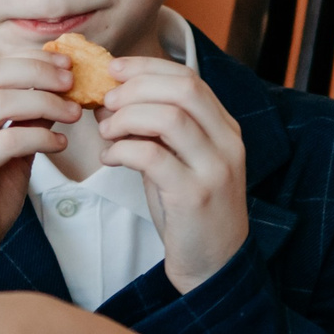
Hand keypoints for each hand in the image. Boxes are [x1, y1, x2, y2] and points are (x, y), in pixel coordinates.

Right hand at [0, 52, 79, 304]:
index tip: (64, 66)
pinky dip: (39, 136)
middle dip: (38, 72)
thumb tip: (55, 94)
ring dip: (45, 102)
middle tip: (73, 81)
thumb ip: (22, 124)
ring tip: (73, 113)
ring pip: (0, 102)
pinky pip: (6, 140)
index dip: (29, 60)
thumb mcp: (5, 156)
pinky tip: (59, 145)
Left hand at [97, 56, 249, 290]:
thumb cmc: (190, 211)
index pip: (188, 77)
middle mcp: (227, 143)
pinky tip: (110, 158)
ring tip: (107, 132)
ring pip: (169, 117)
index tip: (114, 70)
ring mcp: (215, 168)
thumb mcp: (178, 162)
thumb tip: (111, 100)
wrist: (214, 266)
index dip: (147, 67)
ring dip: (127, 117)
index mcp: (225, 128)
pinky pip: (152, 156)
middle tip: (106, 100)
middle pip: (183, 88)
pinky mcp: (195, 195)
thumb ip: (154, 131)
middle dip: (136, 87)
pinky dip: (123, 150)